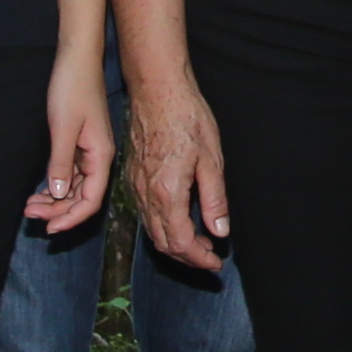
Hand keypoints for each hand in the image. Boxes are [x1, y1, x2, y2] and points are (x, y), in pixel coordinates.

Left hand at [28, 55, 115, 234]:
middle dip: (57, 211)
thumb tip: (59, 195)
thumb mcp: (63, 127)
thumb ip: (61, 163)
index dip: (71, 218)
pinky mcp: (80, 145)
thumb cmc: (73, 88)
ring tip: (30, 206)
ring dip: (54, 201)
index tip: (49, 228)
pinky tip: (40, 190)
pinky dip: (56, 185)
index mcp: (101, 157)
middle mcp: (99, 159)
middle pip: (82, 198)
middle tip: (29, 214)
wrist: (77, 60)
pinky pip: (70, 175)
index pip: (90, 200)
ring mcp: (90, 153)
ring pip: (75, 188)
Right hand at [127, 68, 233, 273]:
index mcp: (167, 192)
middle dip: (187, 257)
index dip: (199, 259)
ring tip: (199, 242)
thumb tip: (220, 231)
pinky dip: (162, 227)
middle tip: (210, 257)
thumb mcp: (211, 159)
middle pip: (163, 242)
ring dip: (175, 243)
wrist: (156, 88)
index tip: (215, 263)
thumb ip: (214, 199)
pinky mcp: (132, 176)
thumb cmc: (186, 116)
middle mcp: (146, 193)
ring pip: (152, 230)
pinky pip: (144, 213)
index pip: (181, 242)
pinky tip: (180, 220)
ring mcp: (135, 185)